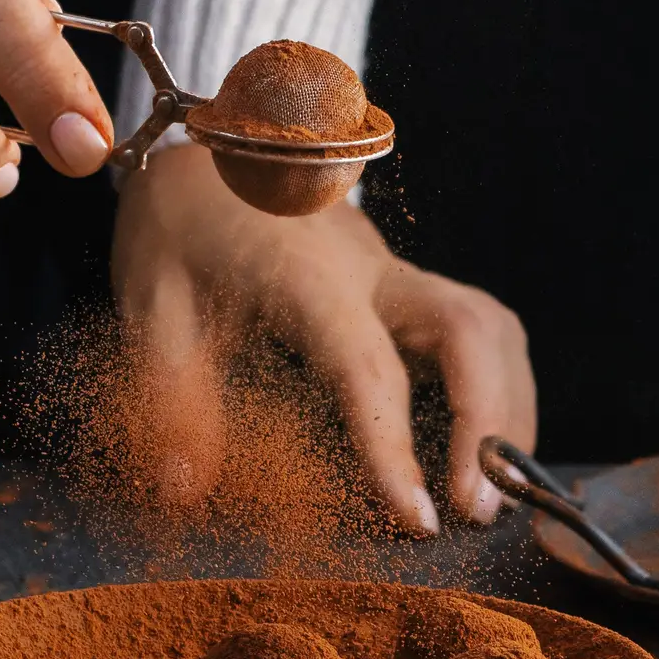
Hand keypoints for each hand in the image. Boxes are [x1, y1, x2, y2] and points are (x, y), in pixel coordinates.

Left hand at [110, 144, 536, 531]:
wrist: (204, 136)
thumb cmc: (176, 219)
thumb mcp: (150, 299)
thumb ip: (171, 393)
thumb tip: (184, 488)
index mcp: (308, 277)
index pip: (370, 369)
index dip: (398, 449)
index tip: (419, 521)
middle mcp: (370, 268)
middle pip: (473, 330)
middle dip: (494, 422)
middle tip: (479, 512)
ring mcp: (394, 270)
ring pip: (490, 324)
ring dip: (508, 407)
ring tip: (491, 490)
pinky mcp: (400, 280)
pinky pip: (476, 327)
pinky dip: (494, 387)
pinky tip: (476, 443)